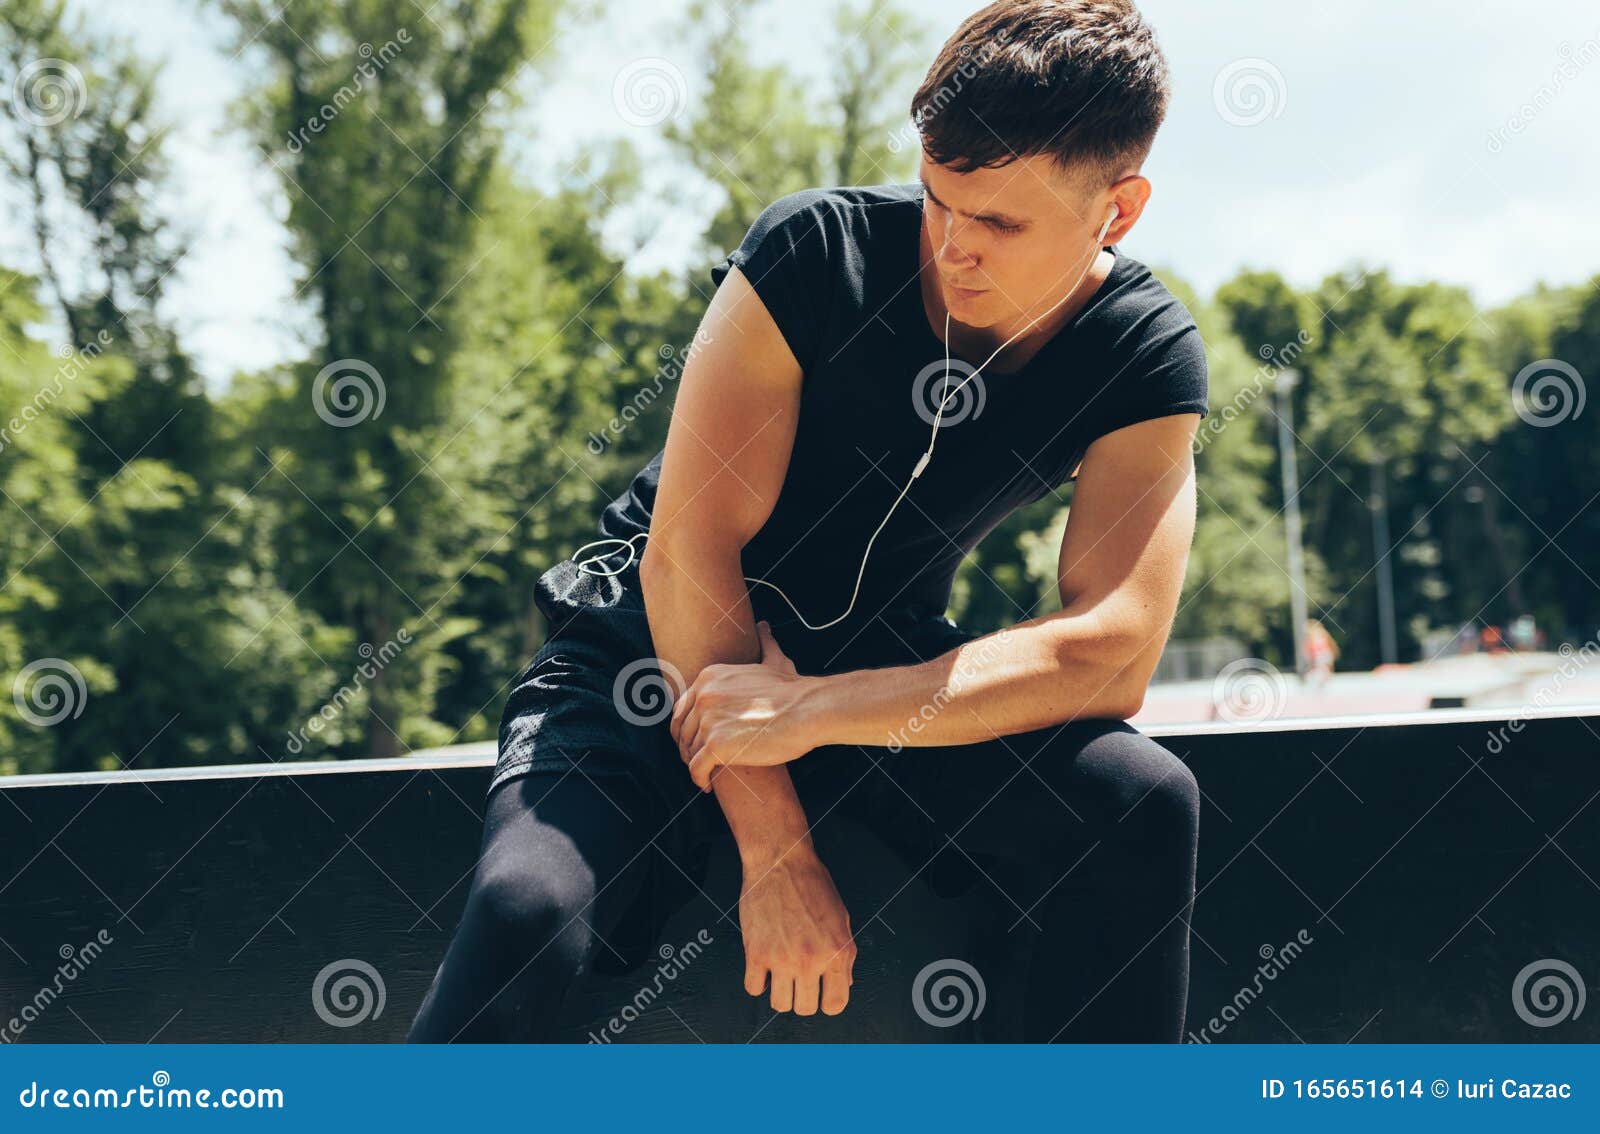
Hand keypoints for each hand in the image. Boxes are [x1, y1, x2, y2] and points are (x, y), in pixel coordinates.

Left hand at [670, 620, 822, 790]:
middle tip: (698, 762)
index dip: (685, 728)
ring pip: (689, 751)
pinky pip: (697, 768)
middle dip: (687, 748)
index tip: (693, 741)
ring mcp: (708, 720)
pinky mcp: (716, 745)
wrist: (807, 710)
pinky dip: (699, 780)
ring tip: (706, 775)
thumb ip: (765, 644)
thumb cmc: (794, 691)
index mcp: (709, 678)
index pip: (682, 708)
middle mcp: (704, 696)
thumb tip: (765, 626)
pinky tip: (707, 786)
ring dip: (694, 765)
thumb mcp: (774, 661)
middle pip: (683, 730)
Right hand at [739, 844, 855, 1015]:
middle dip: (802, 997)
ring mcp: (782, 959)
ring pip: (779, 1005)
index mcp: (838, 952)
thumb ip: (844, 955)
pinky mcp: (756, 953)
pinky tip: (763, 966)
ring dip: (780, 992)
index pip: (835, 1004)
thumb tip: (844, 982)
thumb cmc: (811, 882)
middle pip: (805, 1008)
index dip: (827, 1001)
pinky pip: (753, 989)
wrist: (781, 860)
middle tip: (799, 980)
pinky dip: (757, 982)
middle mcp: (811, 960)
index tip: (821, 994)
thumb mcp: (842, 918)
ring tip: (780, 974)